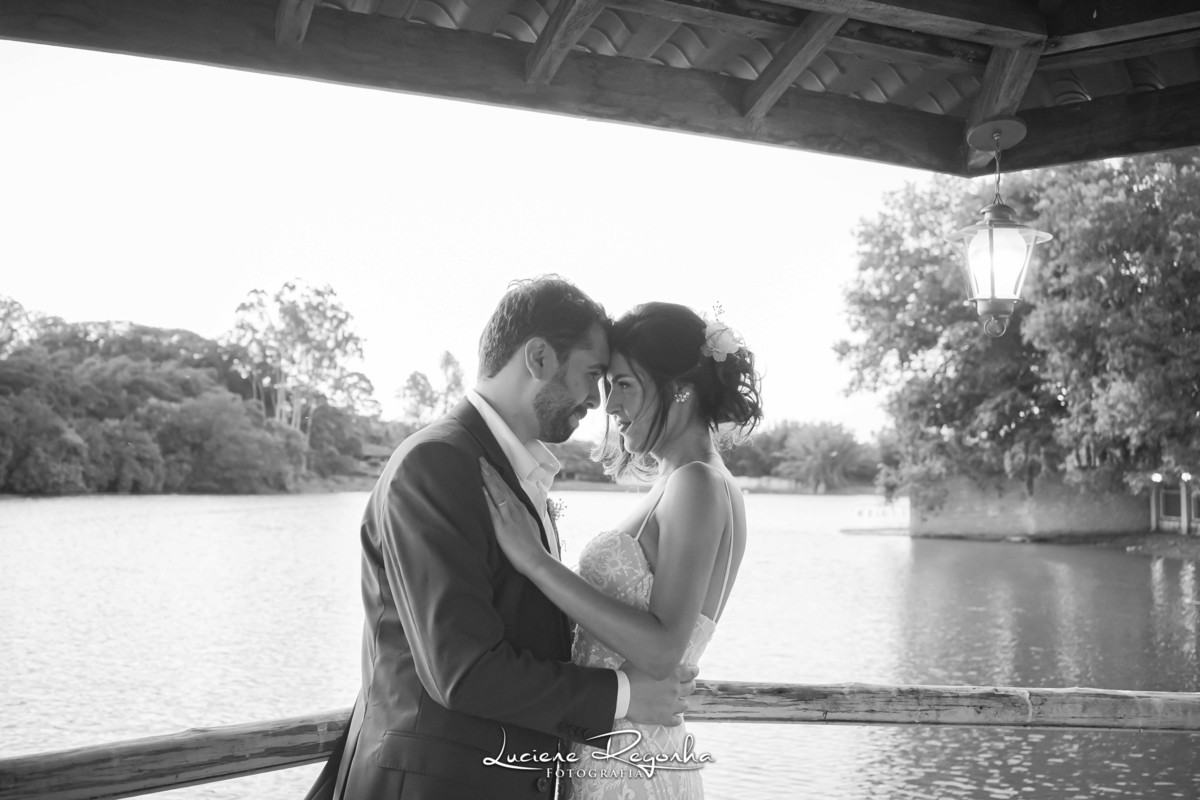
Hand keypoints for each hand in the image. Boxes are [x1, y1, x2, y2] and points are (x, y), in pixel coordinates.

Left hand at [480, 458, 544, 573]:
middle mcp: (516, 509)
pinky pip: (493, 509)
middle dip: (491, 472)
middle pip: (502, 486)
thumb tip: (517, 512)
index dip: (498, 477)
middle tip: (482, 459)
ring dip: (489, 479)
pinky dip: (487, 497)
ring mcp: (509, 517)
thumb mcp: (530, 526)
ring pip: (498, 493)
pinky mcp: (503, 527)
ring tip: (481, 466)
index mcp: (521, 509)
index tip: (490, 466)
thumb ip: (522, 517)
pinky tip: (481, 488)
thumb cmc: (533, 547)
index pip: (508, 488)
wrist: (537, 560)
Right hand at [622, 663, 697, 726]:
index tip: (690, 673)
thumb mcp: (643, 661)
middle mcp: (675, 688)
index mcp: (673, 673)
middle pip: (691, 688)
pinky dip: (674, 718)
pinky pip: (677, 721)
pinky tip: (669, 716)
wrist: (620, 694)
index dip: (692, 672)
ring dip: (680, 702)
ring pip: (685, 705)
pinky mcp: (664, 718)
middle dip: (688, 686)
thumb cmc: (628, 675)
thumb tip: (659, 657)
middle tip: (681, 686)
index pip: (692, 672)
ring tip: (672, 702)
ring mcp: (671, 705)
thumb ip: (656, 661)